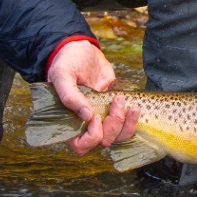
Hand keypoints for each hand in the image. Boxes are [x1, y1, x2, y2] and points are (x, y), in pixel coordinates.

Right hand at [46, 37, 138, 155]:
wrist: (81, 50)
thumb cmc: (66, 62)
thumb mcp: (62, 74)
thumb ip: (69, 94)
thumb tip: (85, 115)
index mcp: (69, 121)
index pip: (80, 146)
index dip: (91, 137)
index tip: (95, 116)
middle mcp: (86, 124)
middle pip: (103, 141)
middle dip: (113, 126)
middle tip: (116, 102)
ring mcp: (102, 117)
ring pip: (118, 136)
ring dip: (127, 125)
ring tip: (131, 106)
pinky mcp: (115, 109)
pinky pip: (127, 124)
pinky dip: (133, 119)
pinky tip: (134, 106)